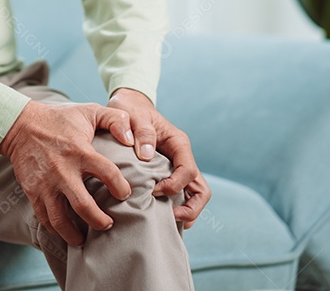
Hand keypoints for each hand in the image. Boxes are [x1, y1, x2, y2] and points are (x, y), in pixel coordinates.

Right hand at [0, 99, 135, 246]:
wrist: (21, 125)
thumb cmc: (59, 119)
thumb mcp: (89, 111)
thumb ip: (115, 120)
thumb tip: (132, 140)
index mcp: (80, 151)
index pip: (108, 174)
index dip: (121, 188)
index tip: (125, 194)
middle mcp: (62, 170)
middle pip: (84, 206)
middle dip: (100, 221)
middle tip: (108, 224)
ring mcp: (46, 183)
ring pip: (61, 219)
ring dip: (75, 234)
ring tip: (84, 239)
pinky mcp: (32, 191)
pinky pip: (44, 218)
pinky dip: (55, 230)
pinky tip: (65, 232)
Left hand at [107, 88, 210, 228]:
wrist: (128, 106)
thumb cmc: (130, 110)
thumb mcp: (132, 115)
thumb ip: (141, 132)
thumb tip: (146, 155)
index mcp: (178, 143)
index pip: (188, 171)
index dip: (174, 185)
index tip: (154, 190)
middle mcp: (182, 157)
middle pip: (201, 189)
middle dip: (191, 207)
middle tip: (171, 218)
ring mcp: (177, 167)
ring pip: (194, 195)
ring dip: (186, 211)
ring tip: (169, 222)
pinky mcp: (168, 173)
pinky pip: (180, 194)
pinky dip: (175, 207)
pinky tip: (160, 216)